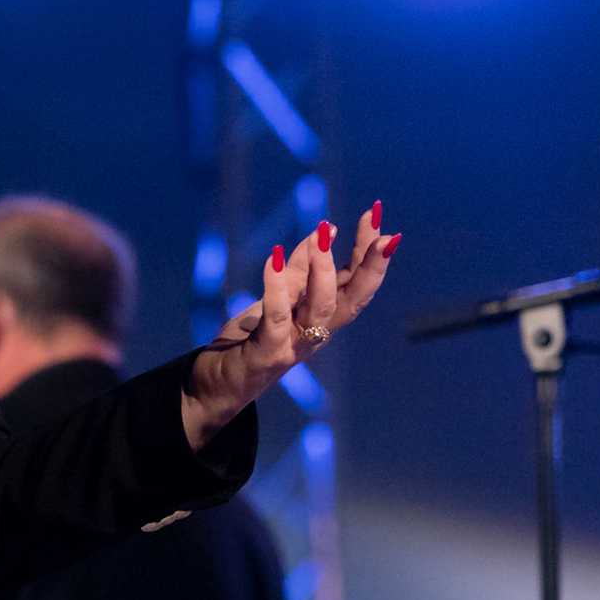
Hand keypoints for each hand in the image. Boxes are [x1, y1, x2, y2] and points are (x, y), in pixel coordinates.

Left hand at [181, 202, 402, 449]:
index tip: (375, 214)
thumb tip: (320, 233)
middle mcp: (317, 332)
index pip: (355, 282)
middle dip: (370, 264)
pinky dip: (276, 288)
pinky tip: (274, 258)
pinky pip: (276, 317)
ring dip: (324, 269)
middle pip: (353, 298)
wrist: (218, 385)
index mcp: (322, 318)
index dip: (368, 251)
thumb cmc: (252, 339)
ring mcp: (295, 344)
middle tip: (381, 233)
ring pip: (321, 307)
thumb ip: (297, 272)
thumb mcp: (277, 298)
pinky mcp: (268, 351)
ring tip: (324, 235)